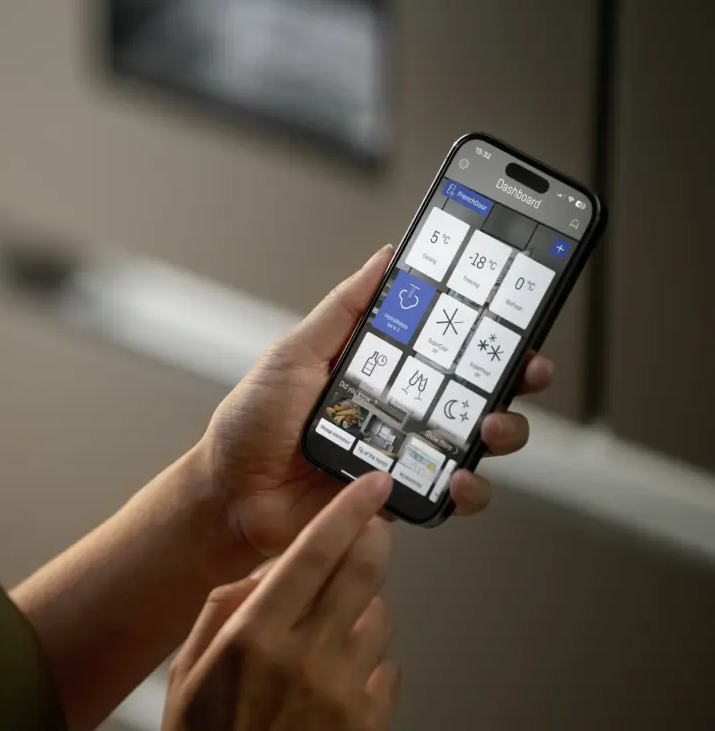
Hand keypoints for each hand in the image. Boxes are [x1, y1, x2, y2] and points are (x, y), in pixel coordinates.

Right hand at [163, 473, 398, 730]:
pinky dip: (370, 660)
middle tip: (371, 528)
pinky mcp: (367, 724)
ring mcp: (342, 692)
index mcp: (256, 636)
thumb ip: (221, 612)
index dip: (348, 509)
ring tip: (331, 629)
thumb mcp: (188, 675)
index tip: (371, 484)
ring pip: (379, 615)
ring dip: (364, 607)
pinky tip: (340, 675)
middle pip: (363, 570)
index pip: (315, 552)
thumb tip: (259, 574)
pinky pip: (387, 667)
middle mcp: (305, 657)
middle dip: (374, 538)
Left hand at [198, 246, 553, 572]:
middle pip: (477, 387)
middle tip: (528, 369)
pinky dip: (466, 490)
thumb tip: (385, 258)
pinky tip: (457, 480)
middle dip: (515, 375)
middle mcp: (401, 406)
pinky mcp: (402, 495)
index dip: (484, 327)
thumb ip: (343, 309)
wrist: (229, 498)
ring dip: (502, 431)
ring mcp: (406, 451)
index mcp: (380, 366)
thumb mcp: (295, 352)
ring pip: (478, 440)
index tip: (515, 311)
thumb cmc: (252, 423)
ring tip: (491, 427)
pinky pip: (451, 494)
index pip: (444, 340)